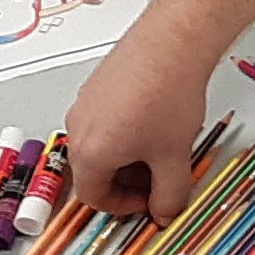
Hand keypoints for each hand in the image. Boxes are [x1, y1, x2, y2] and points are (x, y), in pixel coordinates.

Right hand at [66, 29, 214, 218]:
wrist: (173, 44)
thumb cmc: (166, 93)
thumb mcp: (175, 158)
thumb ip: (170, 195)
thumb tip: (166, 211)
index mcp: (89, 153)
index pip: (94, 197)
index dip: (123, 206)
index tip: (148, 201)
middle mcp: (79, 127)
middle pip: (95, 171)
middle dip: (127, 181)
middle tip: (157, 177)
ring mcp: (85, 103)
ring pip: (100, 144)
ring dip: (127, 156)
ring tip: (161, 146)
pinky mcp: (97, 85)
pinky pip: (104, 120)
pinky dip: (125, 131)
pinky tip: (155, 121)